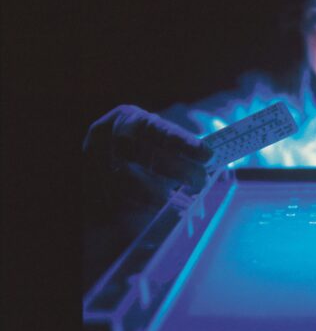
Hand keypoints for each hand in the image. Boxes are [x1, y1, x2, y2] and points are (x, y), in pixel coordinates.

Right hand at [83, 105, 213, 208]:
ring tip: (183, 201)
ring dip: (160, 195)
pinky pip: (118, 202)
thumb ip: (179, 148)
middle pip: (145, 156)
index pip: (159, 130)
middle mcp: (107, 137)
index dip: (184, 143)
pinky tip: (159, 211)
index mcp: (127, 119)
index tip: (208, 155)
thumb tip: (211, 162)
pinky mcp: (90, 187)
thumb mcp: (156, 138)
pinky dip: (142, 208)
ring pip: (129, 183)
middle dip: (179, 170)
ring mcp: (94, 163)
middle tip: (201, 180)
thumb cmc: (141, 145)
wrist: (101, 153)